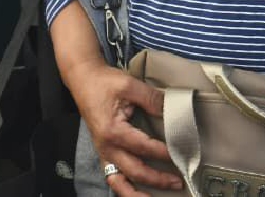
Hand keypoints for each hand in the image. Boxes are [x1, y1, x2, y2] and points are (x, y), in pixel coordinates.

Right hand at [64, 60, 181, 195]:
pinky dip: (125, 188)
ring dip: (137, 194)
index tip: (181, 152)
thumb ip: (152, 99)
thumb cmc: (103, 82)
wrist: (83, 79)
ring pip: (119, 183)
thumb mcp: (130, 85)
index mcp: (112, 131)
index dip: (164, 152)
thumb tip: (174, 110)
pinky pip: (113, 177)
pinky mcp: (104, 152)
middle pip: (135, 171)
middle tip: (178, 181)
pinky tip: (138, 192)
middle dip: (158, 180)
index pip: (144, 147)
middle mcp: (106, 147)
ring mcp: (103, 152)